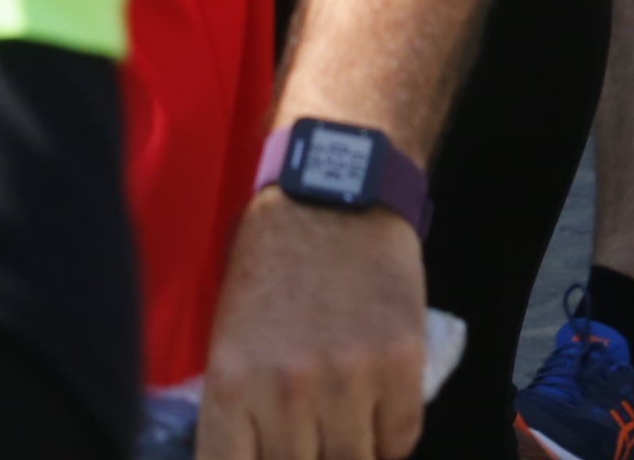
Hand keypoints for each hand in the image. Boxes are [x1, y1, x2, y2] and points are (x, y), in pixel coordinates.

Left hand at [197, 188, 428, 458]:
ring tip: (347, 438)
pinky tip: (380, 423)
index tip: (269, 458)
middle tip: (311, 444)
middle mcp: (288, 390)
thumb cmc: (271, 267)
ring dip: (351, 455)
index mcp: (231, 386)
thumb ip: (238, 409)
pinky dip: (390, 441)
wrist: (334, 198)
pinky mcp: (403, 358)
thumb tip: (257, 457)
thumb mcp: (230, 341)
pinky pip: (401, 435)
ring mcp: (350, 376)